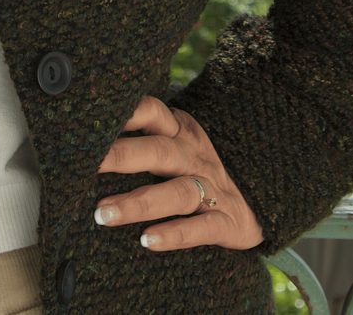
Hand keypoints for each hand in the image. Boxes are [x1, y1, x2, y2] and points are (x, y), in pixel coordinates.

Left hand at [93, 95, 263, 251]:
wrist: (267, 195)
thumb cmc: (202, 168)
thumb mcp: (179, 144)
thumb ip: (143, 138)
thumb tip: (85, 140)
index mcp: (181, 131)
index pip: (152, 112)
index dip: (124, 113)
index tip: (89, 121)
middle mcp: (195, 156)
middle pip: (158, 152)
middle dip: (121, 157)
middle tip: (86, 165)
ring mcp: (213, 189)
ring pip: (177, 192)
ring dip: (139, 203)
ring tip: (103, 215)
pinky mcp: (227, 223)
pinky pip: (202, 228)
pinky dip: (176, 234)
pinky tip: (148, 241)